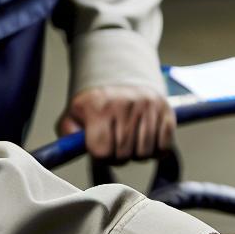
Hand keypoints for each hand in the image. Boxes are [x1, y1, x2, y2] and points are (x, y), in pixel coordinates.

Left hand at [56, 84, 174, 162]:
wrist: (121, 77)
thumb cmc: (96, 104)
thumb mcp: (73, 115)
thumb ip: (68, 134)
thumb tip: (74, 147)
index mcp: (99, 106)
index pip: (102, 151)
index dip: (101, 156)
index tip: (100, 149)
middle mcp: (125, 104)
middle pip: (124, 155)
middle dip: (118, 157)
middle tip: (115, 146)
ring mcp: (148, 106)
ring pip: (145, 153)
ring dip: (137, 154)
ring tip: (131, 142)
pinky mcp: (166, 110)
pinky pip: (164, 146)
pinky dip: (156, 150)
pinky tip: (146, 140)